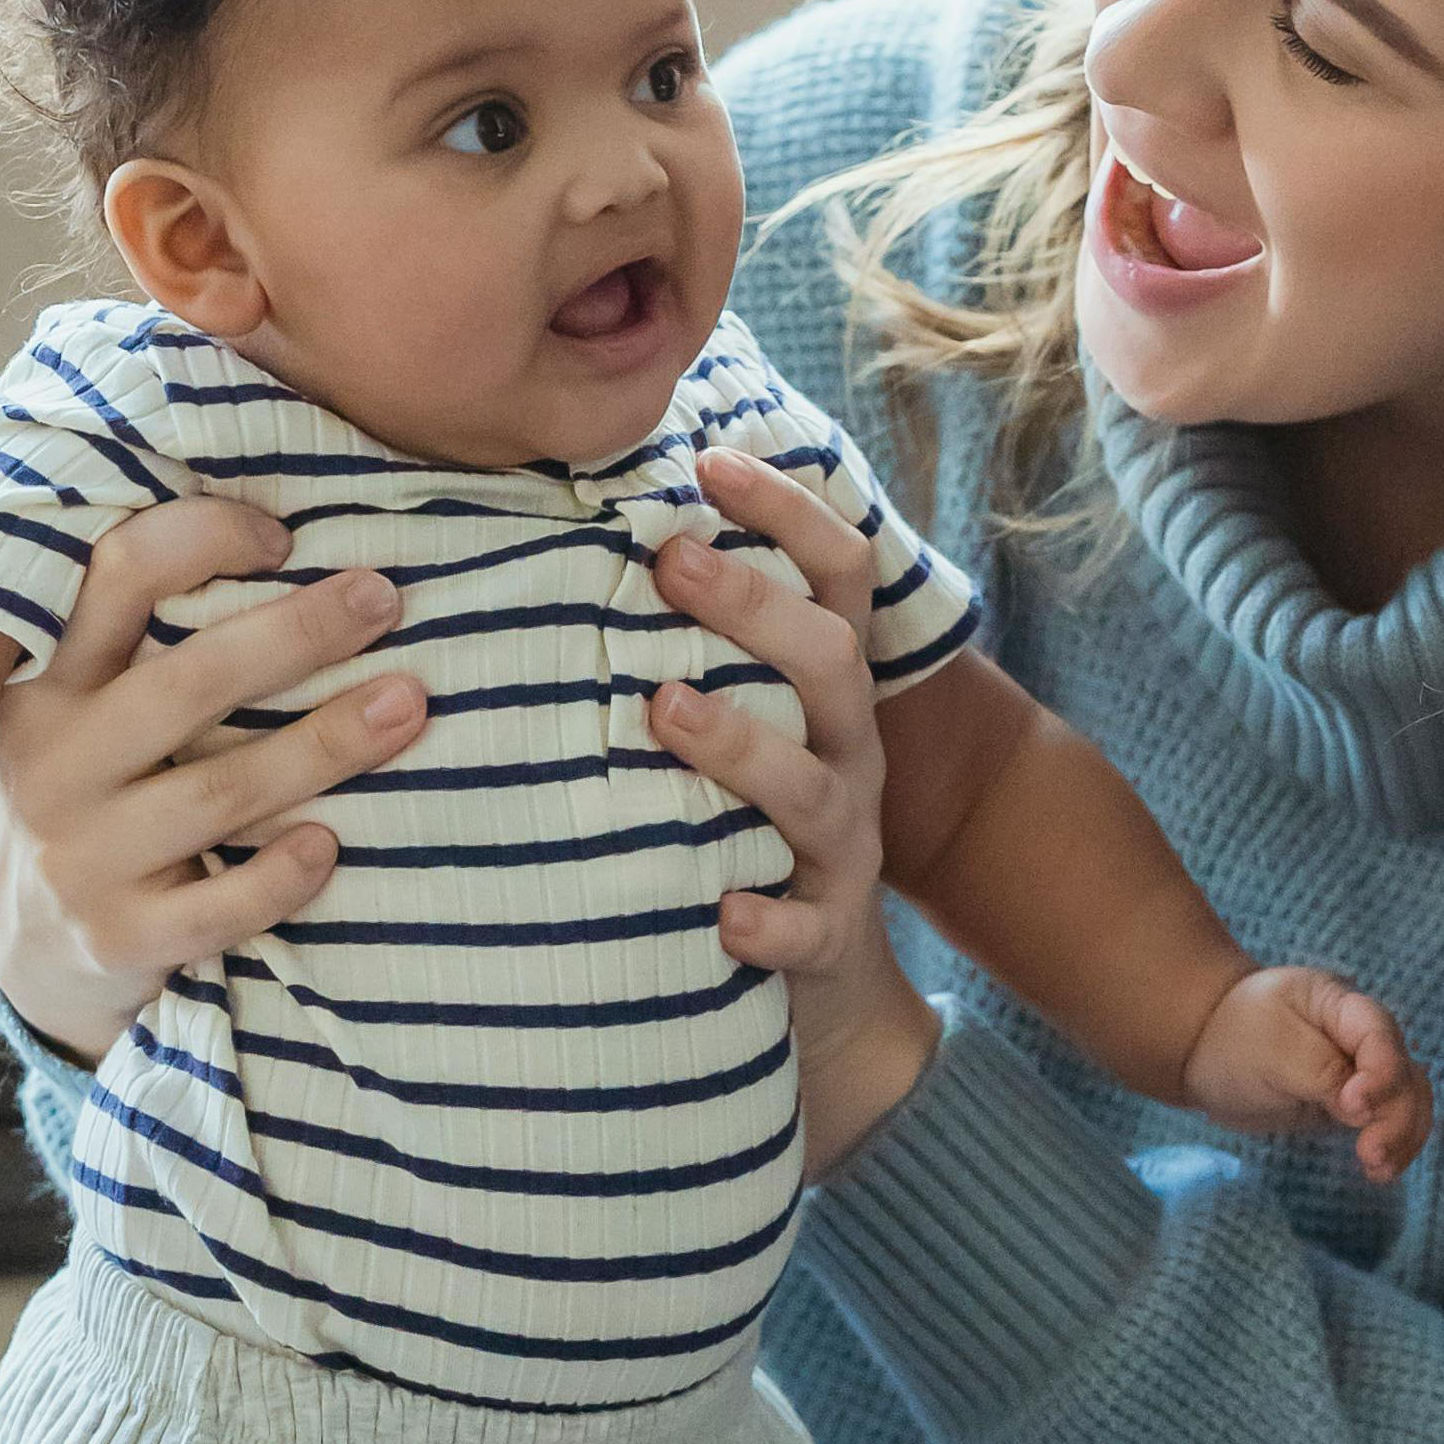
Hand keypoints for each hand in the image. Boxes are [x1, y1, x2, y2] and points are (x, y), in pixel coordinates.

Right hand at [0, 497, 429, 1060]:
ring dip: (324, 746)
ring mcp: (80, 856)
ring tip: (409, 706)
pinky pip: (215, 908)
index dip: (201, 540)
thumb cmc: (93, 782)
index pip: (114, 577)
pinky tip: (331, 844)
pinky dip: (278, 875)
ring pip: (217, 793)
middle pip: (185, 684)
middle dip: (296, 635)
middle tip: (383, 599)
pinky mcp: (119, 938)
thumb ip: (146, 633)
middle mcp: (54, 762)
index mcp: (48, 680)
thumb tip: (296, 527)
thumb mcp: (85, 702)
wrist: (27, 938)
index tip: (285, 535)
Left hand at [650, 447, 937, 1178]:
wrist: (828, 985)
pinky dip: (771, 921)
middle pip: (829, 660)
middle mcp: (848, 754)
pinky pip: (806, 931)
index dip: (789, 511)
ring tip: (663, 709)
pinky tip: (724, 914)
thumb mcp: (749, 721)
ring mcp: (844, 847)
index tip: (710, 459)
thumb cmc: (746, 821)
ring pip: (812, 787)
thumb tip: (594, 522)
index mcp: (828, 691)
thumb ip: (699, 640)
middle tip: (669, 561)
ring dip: (741, 743)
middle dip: (753, 606)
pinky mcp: (827, 937)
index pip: (837, 575)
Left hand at [1182, 965, 1433, 1184]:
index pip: (1380, 1036)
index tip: (1352, 1107)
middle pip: (1404, 1073)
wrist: (1205, 1048)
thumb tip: (1364, 1111)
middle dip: (1397, 1117)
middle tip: (1370, 1155)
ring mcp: (1361, 1069)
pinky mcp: (1353, 1103)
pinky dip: (1391, 1145)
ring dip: (1402, 1137)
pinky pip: (1388, 1121)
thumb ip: (1321, 1073)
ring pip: (1408, 1100)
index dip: (1379, 1074)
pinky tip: (1377, 1171)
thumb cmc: (1234, 1036)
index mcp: (1341, 1004)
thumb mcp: (1271, 1047)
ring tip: (1377, 1170)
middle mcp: (1362, 1035)